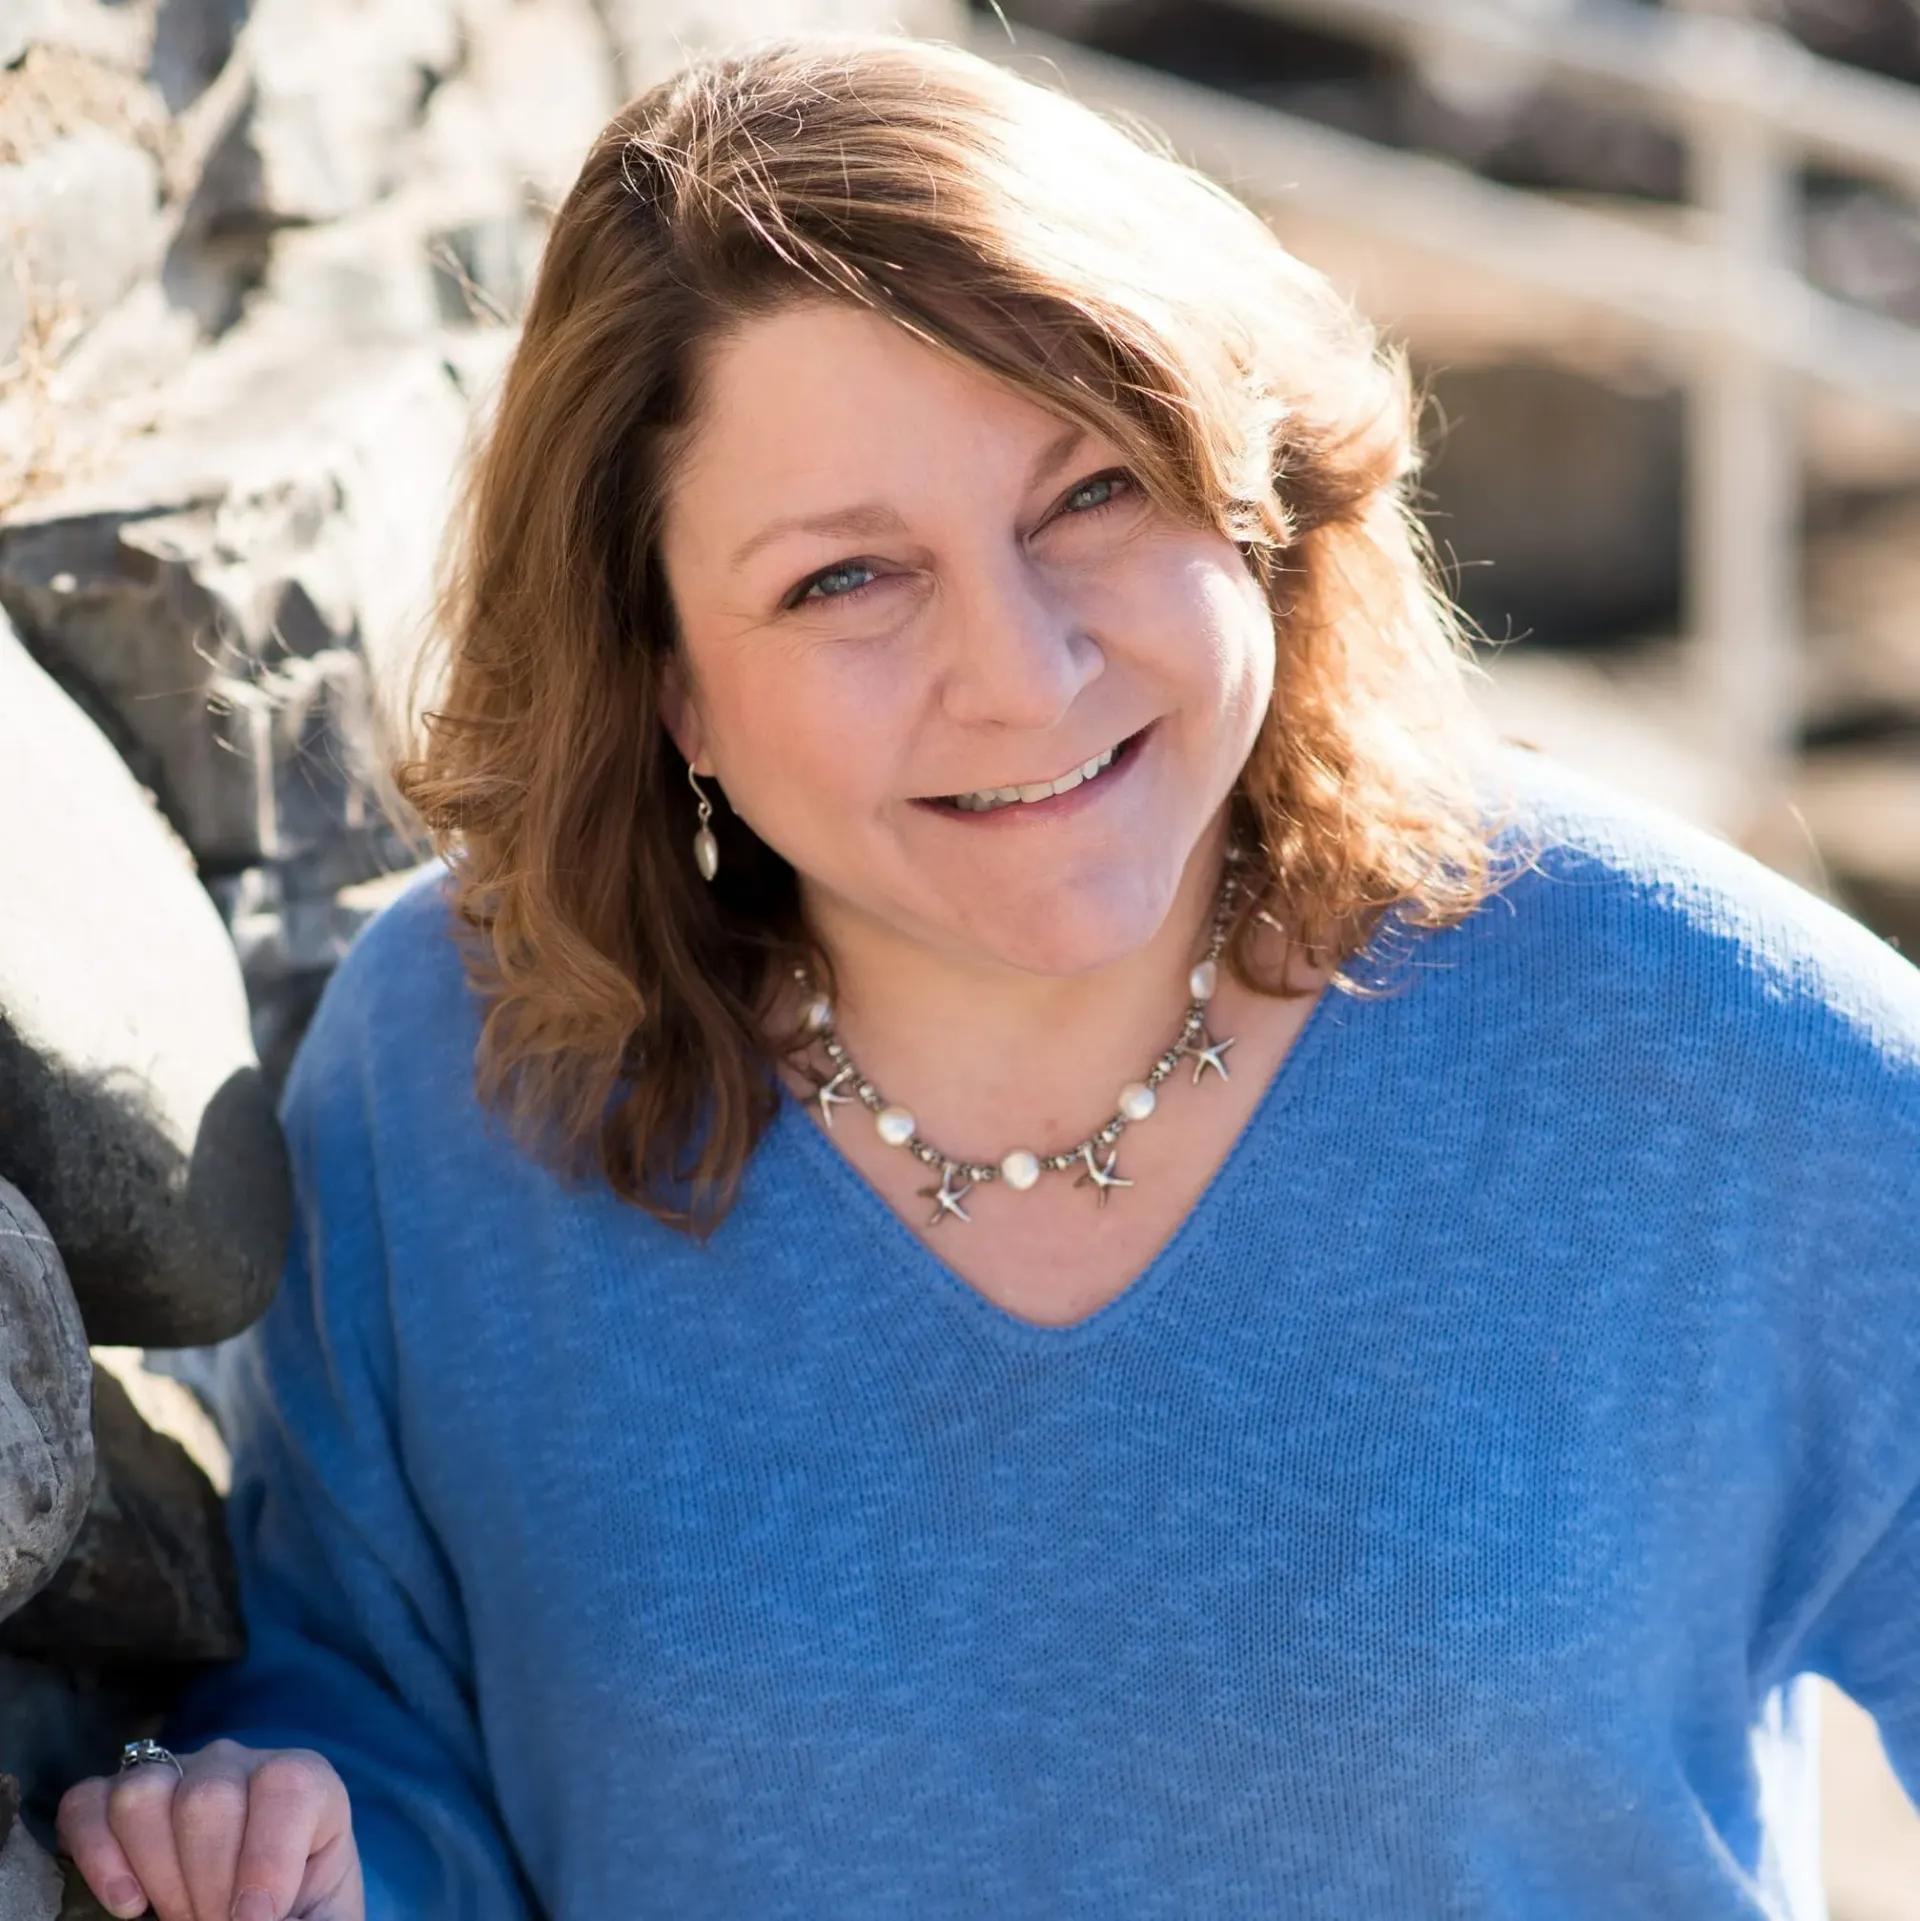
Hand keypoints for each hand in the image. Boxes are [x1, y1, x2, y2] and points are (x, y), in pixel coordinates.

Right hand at [57, 1740, 363, 1920]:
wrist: (264, 1912)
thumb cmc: (297, 1911)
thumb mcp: (320, 1919)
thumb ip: (306, 1920)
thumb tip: (249, 1919)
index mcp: (306, 1782)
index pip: (287, 1783)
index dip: (267, 1858)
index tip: (257, 1918)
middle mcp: (238, 1764)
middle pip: (207, 1798)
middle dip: (208, 1883)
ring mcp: (175, 1774)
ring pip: (144, 1794)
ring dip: (157, 1873)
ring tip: (180, 1913)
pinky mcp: (116, 1800)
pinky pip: (87, 1804)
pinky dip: (96, 1857)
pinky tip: (128, 1904)